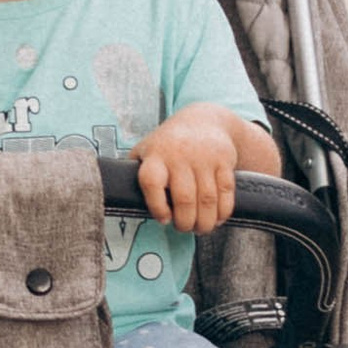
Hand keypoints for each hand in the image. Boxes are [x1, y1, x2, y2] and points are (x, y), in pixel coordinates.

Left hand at [135, 106, 243, 235]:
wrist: (203, 119)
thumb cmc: (168, 144)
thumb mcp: (146, 150)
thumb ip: (135, 173)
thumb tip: (122, 200)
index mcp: (155, 155)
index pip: (151, 182)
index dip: (156, 206)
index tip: (164, 219)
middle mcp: (179, 155)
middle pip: (184, 198)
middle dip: (185, 222)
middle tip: (185, 228)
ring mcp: (203, 157)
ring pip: (207, 199)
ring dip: (205, 221)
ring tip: (201, 227)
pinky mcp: (224, 160)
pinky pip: (226, 192)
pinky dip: (223, 212)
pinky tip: (217, 218)